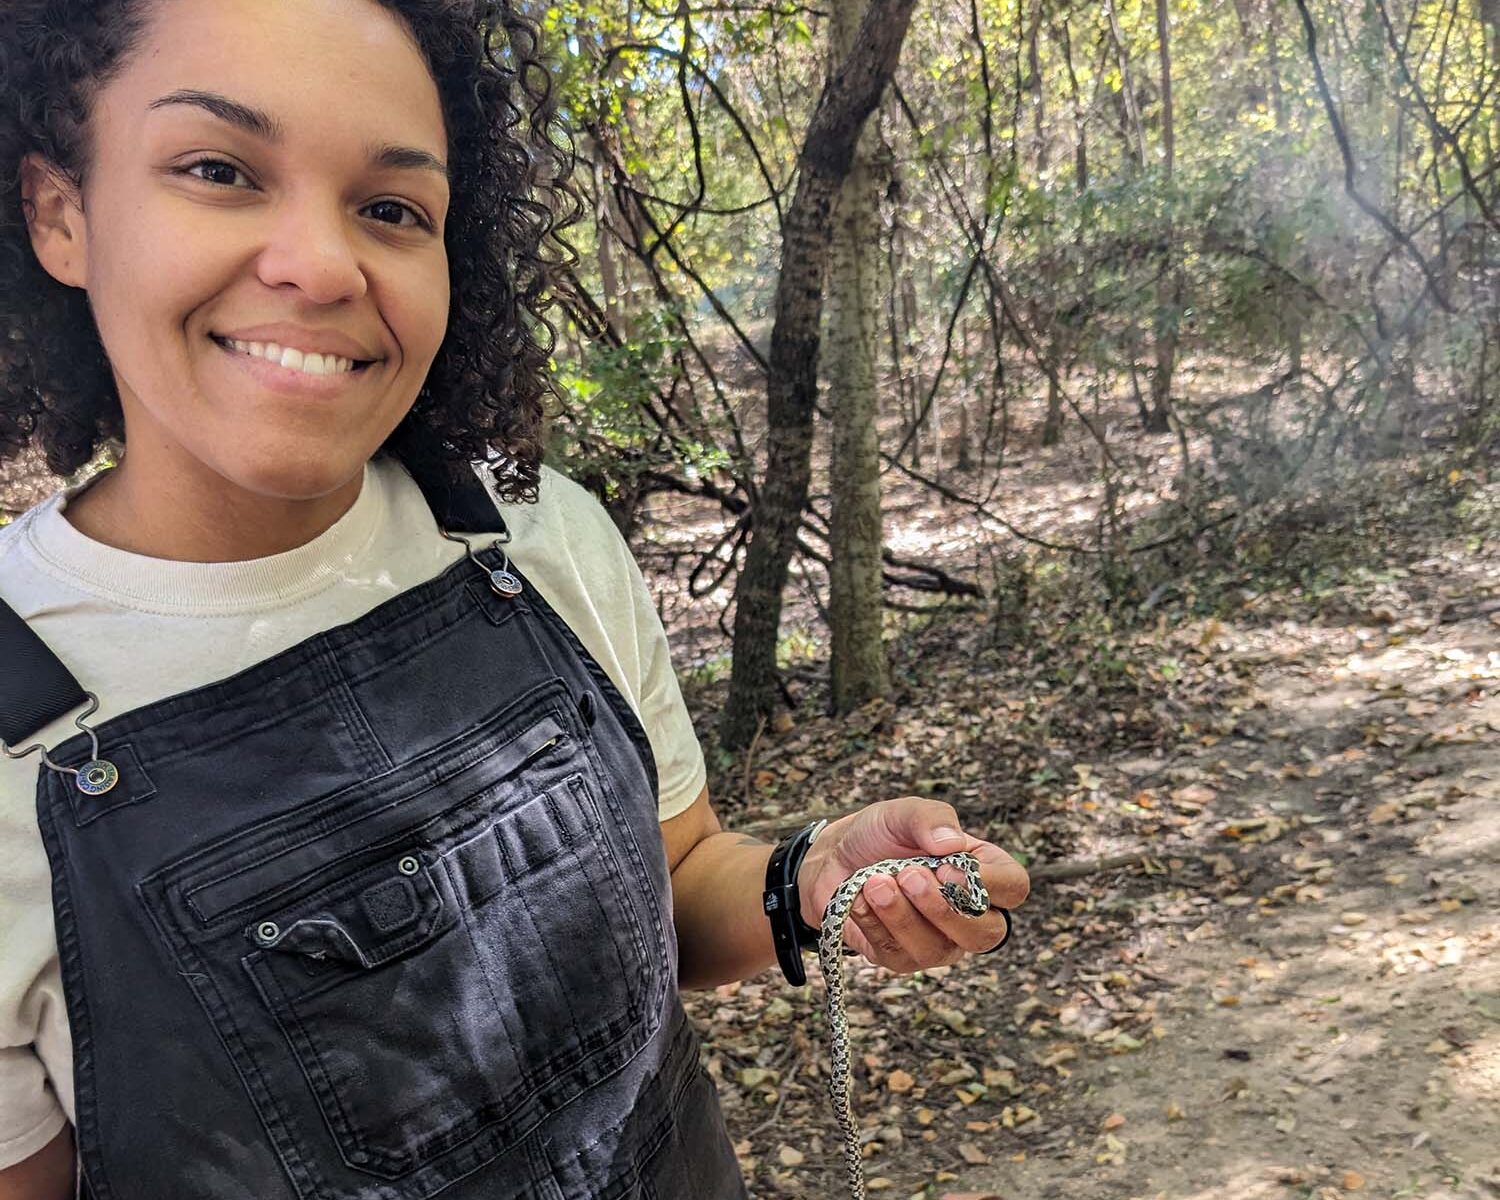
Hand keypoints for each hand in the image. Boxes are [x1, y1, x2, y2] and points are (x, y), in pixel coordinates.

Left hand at [796, 798, 1028, 972]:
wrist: (834, 857)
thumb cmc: (881, 834)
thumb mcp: (904, 813)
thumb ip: (931, 819)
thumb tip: (953, 844)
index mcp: (984, 872)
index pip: (1013, 888)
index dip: (988, 884)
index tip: (946, 867)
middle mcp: (970, 914)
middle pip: (985, 933)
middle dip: (943, 908)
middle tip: (907, 875)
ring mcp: (939, 942)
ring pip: (937, 949)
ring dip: (902, 916)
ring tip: (874, 883)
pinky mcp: (902, 958)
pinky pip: (896, 954)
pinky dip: (874, 924)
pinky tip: (859, 899)